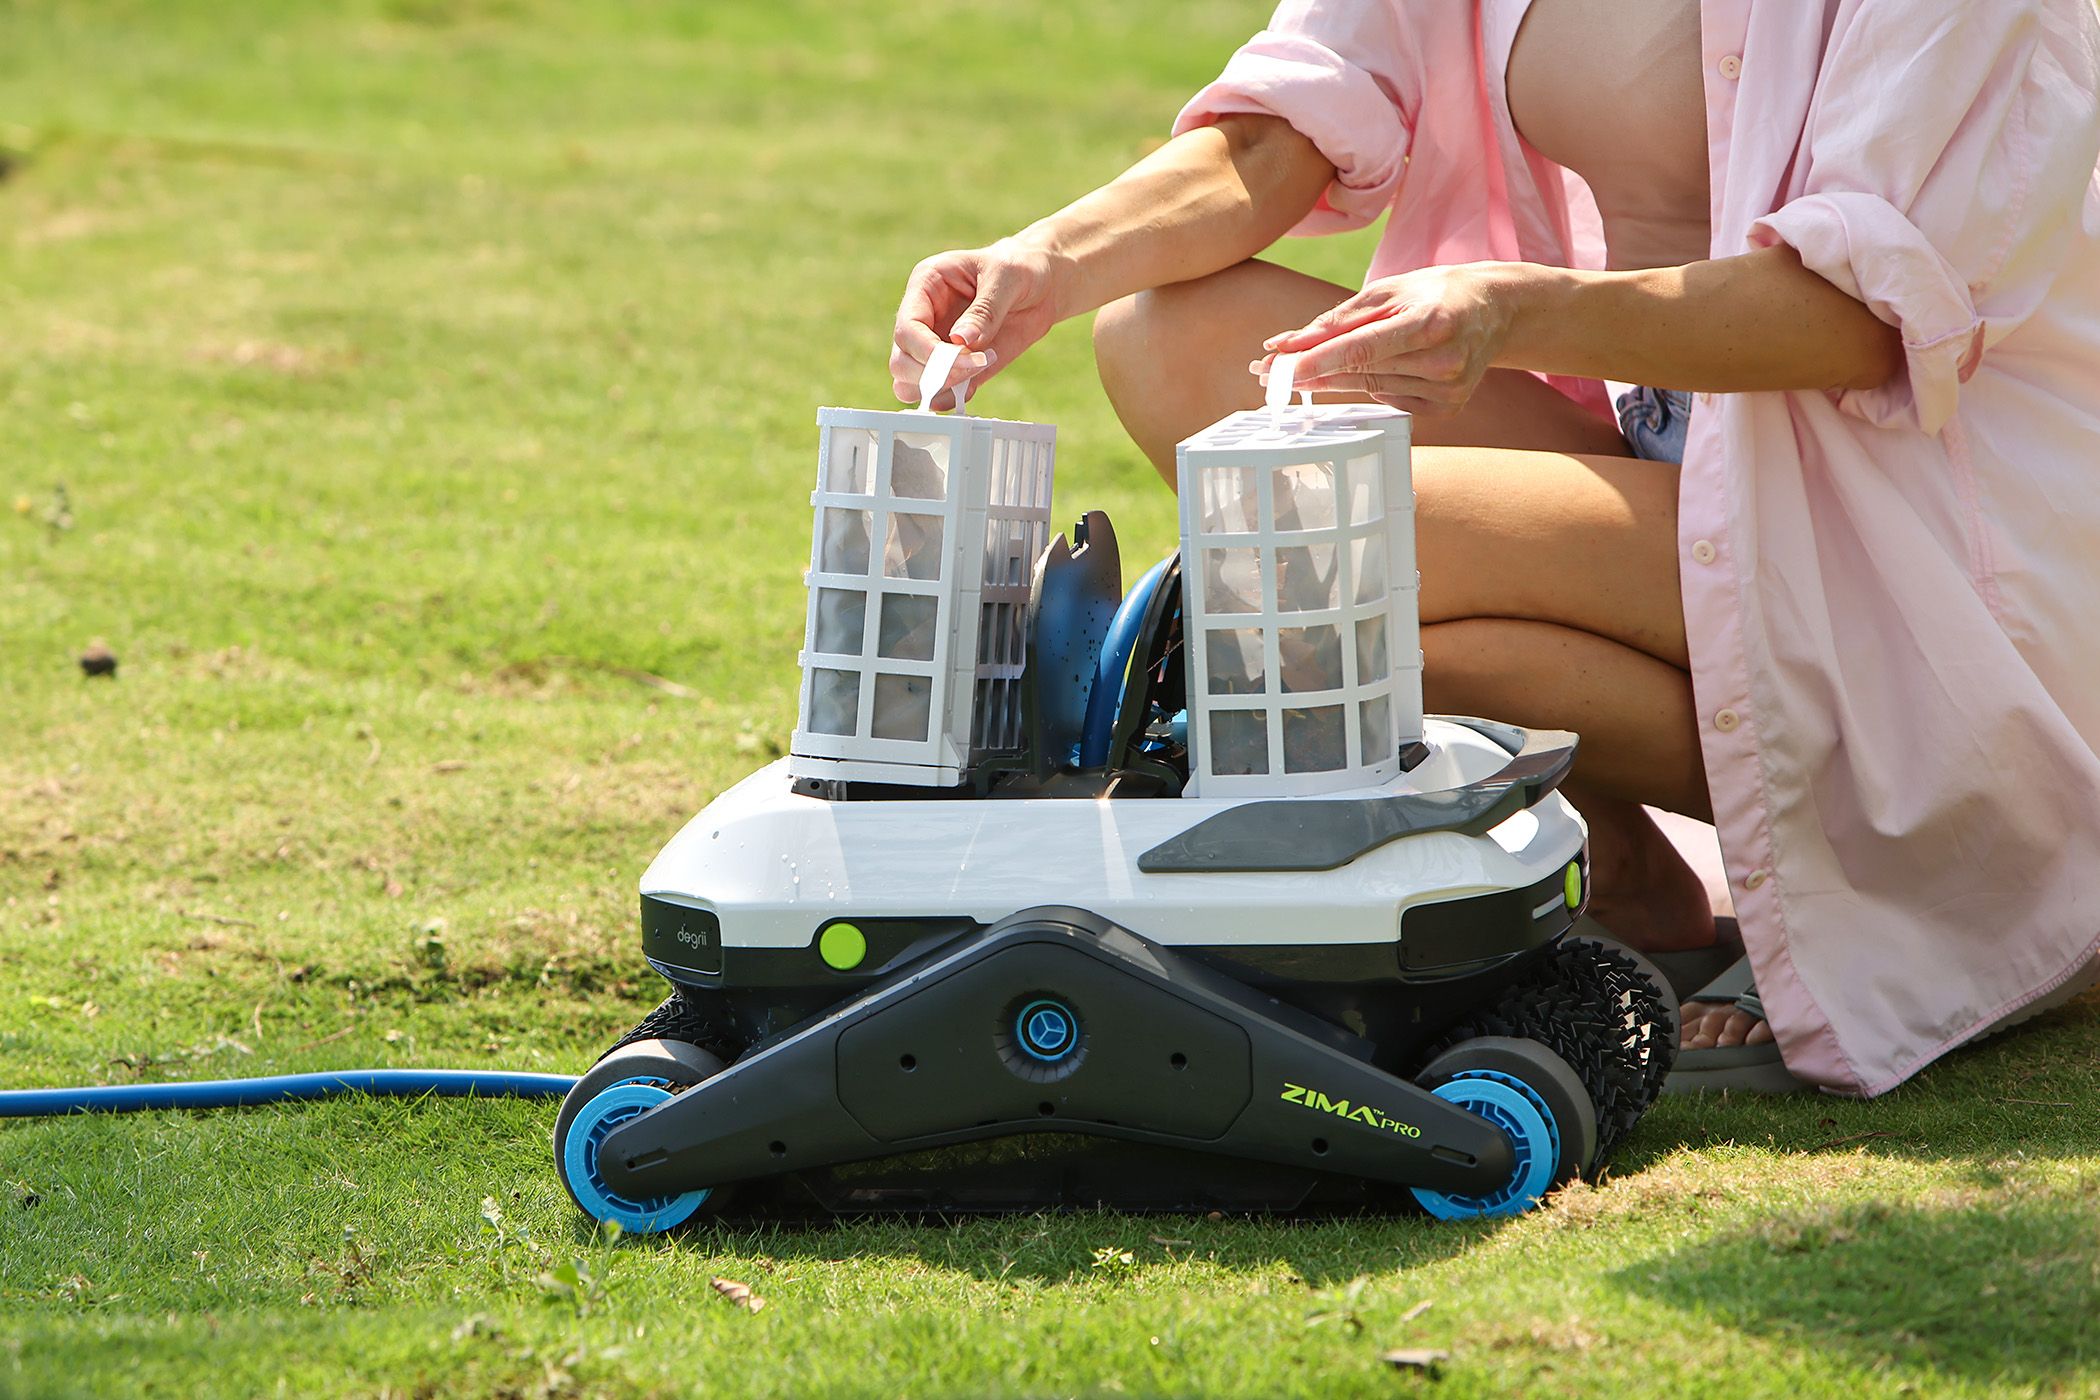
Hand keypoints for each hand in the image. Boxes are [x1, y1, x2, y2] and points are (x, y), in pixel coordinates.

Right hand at [891, 239, 1061, 409]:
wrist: (1042, 286)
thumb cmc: (1020, 269)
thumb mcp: (1006, 277)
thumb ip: (983, 311)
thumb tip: (960, 340)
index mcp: (926, 286)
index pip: (907, 328)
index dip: (928, 351)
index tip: (963, 358)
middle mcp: (923, 319)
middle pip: (901, 362)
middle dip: (933, 374)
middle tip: (974, 367)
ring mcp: (935, 346)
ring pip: (910, 383)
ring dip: (940, 389)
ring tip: (978, 371)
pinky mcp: (955, 367)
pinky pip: (939, 393)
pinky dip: (953, 398)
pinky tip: (976, 382)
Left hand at [1251, 263, 1531, 415]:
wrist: (1495, 310)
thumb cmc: (1434, 292)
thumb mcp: (1387, 291)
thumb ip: (1337, 319)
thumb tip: (1287, 344)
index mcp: (1430, 323)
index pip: (1362, 350)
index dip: (1317, 362)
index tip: (1279, 369)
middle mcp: (1443, 361)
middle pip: (1361, 372)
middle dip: (1312, 372)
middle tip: (1270, 372)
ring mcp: (1448, 389)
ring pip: (1371, 389)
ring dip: (1337, 380)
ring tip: (1314, 368)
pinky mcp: (1447, 408)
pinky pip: (1391, 400)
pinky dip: (1376, 384)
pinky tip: (1386, 367)